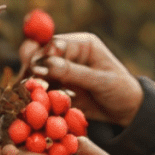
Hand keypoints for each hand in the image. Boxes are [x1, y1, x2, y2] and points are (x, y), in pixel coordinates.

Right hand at [20, 32, 142, 127]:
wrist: (128, 111)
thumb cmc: (121, 90)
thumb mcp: (100, 81)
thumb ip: (73, 72)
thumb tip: (45, 64)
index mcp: (82, 44)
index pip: (54, 43)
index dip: (42, 53)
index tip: (34, 68)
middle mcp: (69, 55)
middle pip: (41, 56)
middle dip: (32, 69)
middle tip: (27, 84)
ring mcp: (62, 72)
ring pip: (38, 75)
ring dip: (33, 85)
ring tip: (31, 96)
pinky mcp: (59, 89)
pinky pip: (43, 91)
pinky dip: (39, 98)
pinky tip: (37, 105)